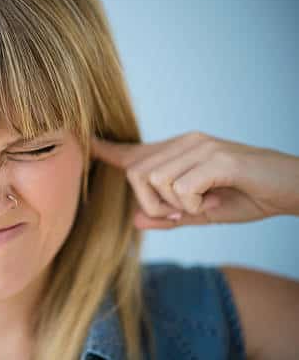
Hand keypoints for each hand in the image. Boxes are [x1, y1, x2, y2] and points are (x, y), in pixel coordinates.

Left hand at [90, 131, 298, 228]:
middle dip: (152, 203)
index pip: (134, 151)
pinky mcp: (216, 157)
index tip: (85, 144)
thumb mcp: (200, 214)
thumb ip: (168, 217)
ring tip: (201, 206)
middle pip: (137, 173)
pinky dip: (193, 205)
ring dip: (174, 206)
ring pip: (154, 180)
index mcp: (178, 152)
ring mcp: (199, 146)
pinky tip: (213, 202)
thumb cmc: (245, 198)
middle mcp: (185, 142)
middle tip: (181, 214)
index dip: (107, 150)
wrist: (289, 189)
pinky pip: (180, 188)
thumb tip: (135, 220)